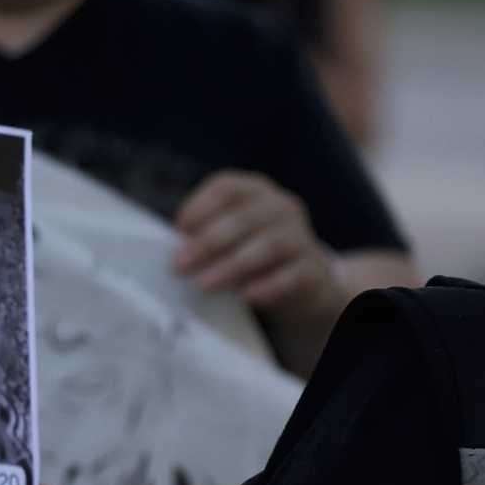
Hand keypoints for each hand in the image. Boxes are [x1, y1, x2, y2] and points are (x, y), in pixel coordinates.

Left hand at [173, 170, 339, 320]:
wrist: (300, 280)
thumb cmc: (247, 252)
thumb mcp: (226, 238)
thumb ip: (201, 238)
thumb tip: (172, 253)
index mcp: (252, 190)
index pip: (226, 188)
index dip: (201, 206)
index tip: (179, 229)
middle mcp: (279, 206)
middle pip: (244, 218)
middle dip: (208, 242)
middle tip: (180, 265)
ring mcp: (300, 235)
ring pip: (268, 246)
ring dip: (232, 266)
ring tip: (204, 284)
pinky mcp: (313, 269)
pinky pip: (292, 276)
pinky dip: (268, 286)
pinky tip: (247, 296)